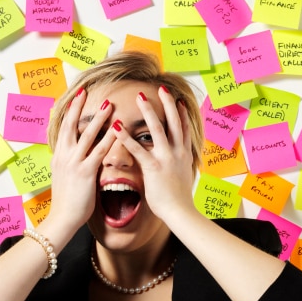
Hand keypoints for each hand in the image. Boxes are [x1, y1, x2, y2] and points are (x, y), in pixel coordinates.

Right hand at [47, 88, 115, 229]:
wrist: (62, 218)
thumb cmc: (67, 200)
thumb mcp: (65, 176)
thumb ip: (72, 162)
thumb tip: (80, 153)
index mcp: (59, 156)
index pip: (63, 128)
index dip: (69, 112)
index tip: (76, 97)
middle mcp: (64, 156)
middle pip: (71, 125)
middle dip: (78, 107)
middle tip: (86, 90)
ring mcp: (74, 163)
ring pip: (87, 134)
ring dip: (99, 118)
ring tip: (109, 104)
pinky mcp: (85, 172)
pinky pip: (98, 151)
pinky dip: (108, 139)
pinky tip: (117, 129)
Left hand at [111, 87, 196, 221]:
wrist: (180, 212)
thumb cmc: (179, 199)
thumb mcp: (182, 177)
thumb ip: (177, 166)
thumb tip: (175, 163)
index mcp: (184, 155)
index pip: (184, 129)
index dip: (181, 114)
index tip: (178, 101)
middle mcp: (177, 153)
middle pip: (174, 122)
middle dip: (167, 103)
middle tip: (162, 88)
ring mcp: (166, 158)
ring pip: (158, 129)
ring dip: (149, 111)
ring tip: (140, 97)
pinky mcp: (154, 167)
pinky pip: (138, 148)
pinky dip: (126, 136)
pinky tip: (117, 126)